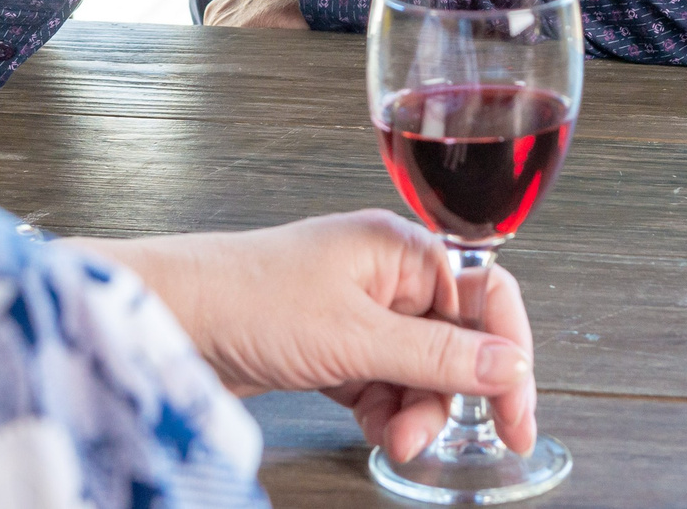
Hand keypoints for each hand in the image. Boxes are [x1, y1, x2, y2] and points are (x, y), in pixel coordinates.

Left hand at [77, 212, 538, 463]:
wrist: (167, 320)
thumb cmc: (247, 300)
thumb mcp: (356, 338)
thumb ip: (439, 357)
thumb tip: (510, 367)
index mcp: (400, 248)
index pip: (486, 296)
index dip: (509, 355)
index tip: (518, 413)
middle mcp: (384, 275)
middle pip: (455, 342)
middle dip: (450, 395)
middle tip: (434, 437)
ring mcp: (356, 312)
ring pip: (419, 371)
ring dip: (415, 411)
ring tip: (392, 438)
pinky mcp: (330, 346)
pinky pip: (383, 385)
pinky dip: (384, 413)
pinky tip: (374, 431)